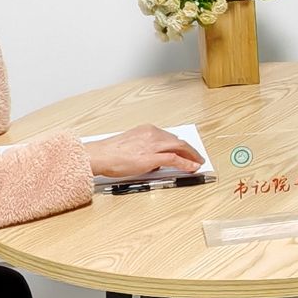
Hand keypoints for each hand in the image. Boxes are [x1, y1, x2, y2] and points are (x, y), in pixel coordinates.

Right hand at [85, 125, 203, 179]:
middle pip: (178, 141)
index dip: (181, 144)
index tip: (186, 149)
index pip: (169, 136)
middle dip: (190, 149)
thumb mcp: (131, 144)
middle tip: (197, 157)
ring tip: (198, 163)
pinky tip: (192, 168)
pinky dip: (186, 163)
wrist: (100, 155)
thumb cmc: (110, 152)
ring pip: (180, 147)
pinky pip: (175, 159)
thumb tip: (154, 158)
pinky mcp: (152, 157)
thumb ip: (145, 148)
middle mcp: (152, 134)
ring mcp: (153, 145)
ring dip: (191, 155)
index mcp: (147, 130)